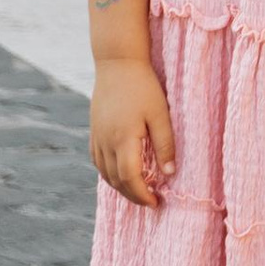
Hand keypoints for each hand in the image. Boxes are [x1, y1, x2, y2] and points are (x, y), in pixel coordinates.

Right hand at [90, 57, 176, 203]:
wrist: (117, 62)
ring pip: (105, 173)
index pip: (130, 179)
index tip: (156, 202)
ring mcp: (97, 137)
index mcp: (123, 139)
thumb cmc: (143, 85)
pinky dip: (109, 174)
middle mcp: (106, 142)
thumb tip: (170, 174)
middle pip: (116, 181)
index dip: (142, 195)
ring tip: (139, 190)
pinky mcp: (94, 131)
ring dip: (120, 187)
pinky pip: (98, 161)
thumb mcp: (160, 113)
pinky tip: (121, 173)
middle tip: (150, 201)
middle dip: (133, 195)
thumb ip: (165, 144)